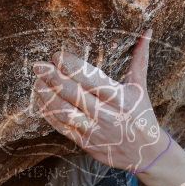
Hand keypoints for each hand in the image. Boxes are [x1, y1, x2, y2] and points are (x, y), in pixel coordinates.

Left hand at [31, 28, 167, 171]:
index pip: (92, 80)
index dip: (72, 67)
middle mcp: (107, 115)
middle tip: (38, 66)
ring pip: (66, 113)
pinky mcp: (86, 144)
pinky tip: (41, 103)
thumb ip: (140, 60)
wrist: (146, 154)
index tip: (57, 55)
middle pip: (75, 95)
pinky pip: (64, 129)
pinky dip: (50, 116)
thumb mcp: (141, 88)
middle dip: (54, 79)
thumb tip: (147, 31)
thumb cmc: (142, 116)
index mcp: (121, 99)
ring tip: (37, 82)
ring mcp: (95, 131)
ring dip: (48, 97)